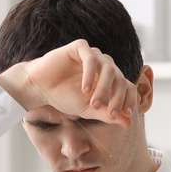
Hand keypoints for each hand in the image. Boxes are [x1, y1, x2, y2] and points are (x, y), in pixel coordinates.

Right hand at [0, 39, 136, 126]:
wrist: (40, 87)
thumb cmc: (65, 98)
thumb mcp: (88, 110)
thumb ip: (108, 115)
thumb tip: (129, 124)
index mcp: (109, 80)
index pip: (128, 87)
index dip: (130, 100)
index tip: (126, 115)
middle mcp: (104, 65)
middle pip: (120, 79)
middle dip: (116, 98)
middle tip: (109, 114)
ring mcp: (93, 55)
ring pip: (109, 69)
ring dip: (104, 88)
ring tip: (93, 103)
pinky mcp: (80, 47)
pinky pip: (91, 59)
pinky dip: (90, 75)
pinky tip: (84, 90)